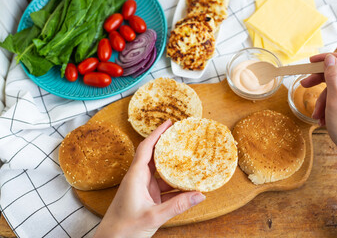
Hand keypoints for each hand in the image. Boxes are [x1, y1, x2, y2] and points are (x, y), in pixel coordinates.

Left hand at [93, 120, 205, 237]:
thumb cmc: (124, 228)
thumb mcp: (154, 216)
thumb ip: (178, 206)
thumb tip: (199, 195)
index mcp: (136, 176)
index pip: (146, 148)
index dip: (157, 134)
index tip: (169, 123)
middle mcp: (139, 178)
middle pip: (154, 156)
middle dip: (167, 146)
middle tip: (181, 137)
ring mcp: (143, 188)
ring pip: (160, 173)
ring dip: (173, 168)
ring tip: (190, 161)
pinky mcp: (147, 198)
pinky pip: (163, 187)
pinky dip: (174, 186)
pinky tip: (187, 187)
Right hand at [301, 53, 336, 163]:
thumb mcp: (336, 101)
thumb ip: (332, 78)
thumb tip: (330, 60)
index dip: (328, 59)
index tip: (311, 62)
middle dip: (320, 82)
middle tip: (304, 84)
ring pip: (336, 89)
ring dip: (322, 101)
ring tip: (316, 115)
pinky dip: (328, 107)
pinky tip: (322, 119)